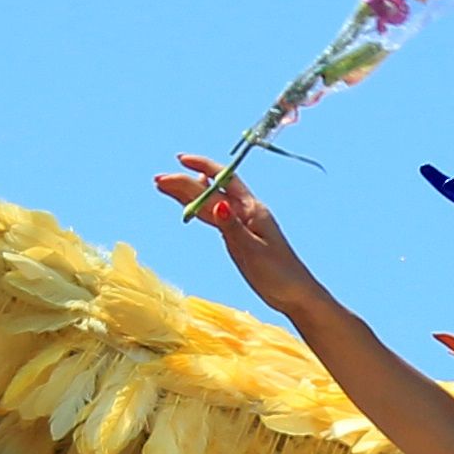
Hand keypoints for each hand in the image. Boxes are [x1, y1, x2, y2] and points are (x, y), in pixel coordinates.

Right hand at [160, 156, 316, 309]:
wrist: (295, 294)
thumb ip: (233, 227)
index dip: (202, 165)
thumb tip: (218, 203)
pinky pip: (214, 217)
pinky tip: (190, 203)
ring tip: (163, 187)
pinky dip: (199, 208)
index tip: (180, 159)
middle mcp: (246, 212)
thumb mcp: (253, 251)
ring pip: (209, 203)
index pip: (224, 179)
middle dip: (184, 183)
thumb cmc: (279, 274)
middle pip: (211, 191)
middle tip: (158, 181)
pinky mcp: (239, 238)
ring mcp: (242, 224)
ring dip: (187, 194)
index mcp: (252, 210)